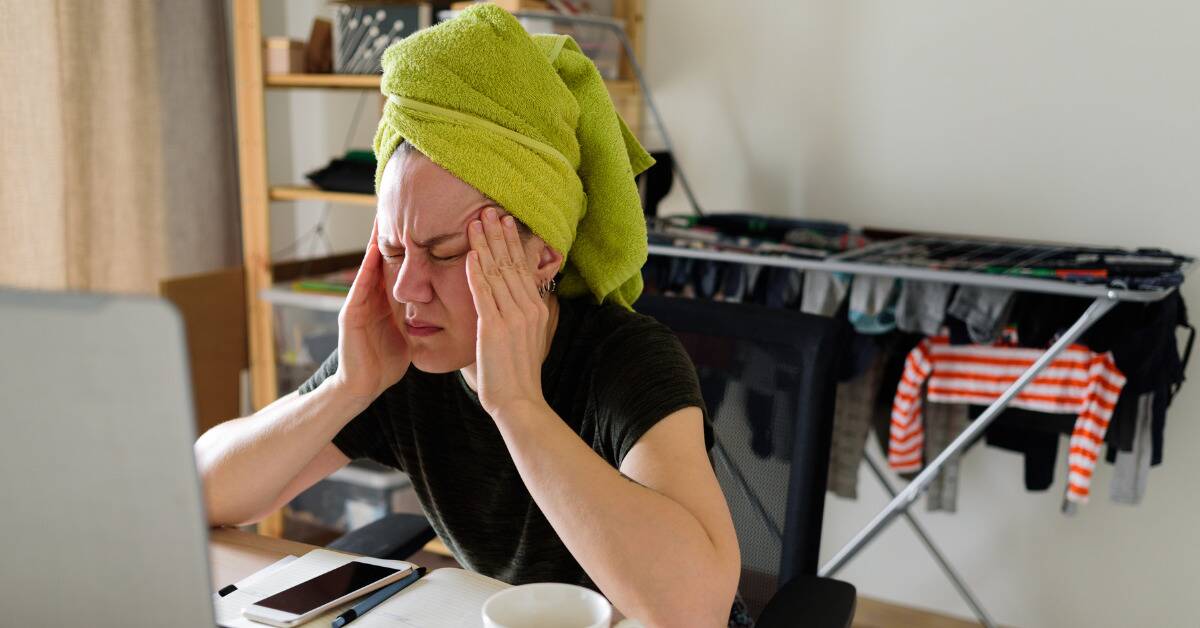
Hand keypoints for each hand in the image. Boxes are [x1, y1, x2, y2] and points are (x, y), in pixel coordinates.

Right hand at [331, 219, 409, 404]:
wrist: (363, 387)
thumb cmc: (386, 363)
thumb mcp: (409, 333)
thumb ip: (419, 316)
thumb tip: (443, 307)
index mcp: (387, 300)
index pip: (400, 266)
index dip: (410, 245)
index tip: (423, 221)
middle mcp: (371, 297)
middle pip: (383, 259)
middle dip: (391, 234)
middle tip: (400, 205)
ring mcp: (358, 303)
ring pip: (370, 265)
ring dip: (376, 242)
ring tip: (385, 216)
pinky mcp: (350, 314)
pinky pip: (361, 286)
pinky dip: (367, 267)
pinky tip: (374, 250)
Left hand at [464, 207, 550, 418]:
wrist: (519, 401)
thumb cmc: (519, 374)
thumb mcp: (529, 339)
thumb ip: (526, 315)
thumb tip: (523, 298)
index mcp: (537, 309)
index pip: (523, 268)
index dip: (513, 243)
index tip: (505, 223)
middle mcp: (528, 308)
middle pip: (511, 264)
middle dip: (499, 235)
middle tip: (490, 211)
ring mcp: (512, 316)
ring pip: (497, 272)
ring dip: (485, 245)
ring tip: (476, 223)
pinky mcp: (493, 327)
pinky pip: (484, 293)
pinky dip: (476, 272)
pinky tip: (470, 254)